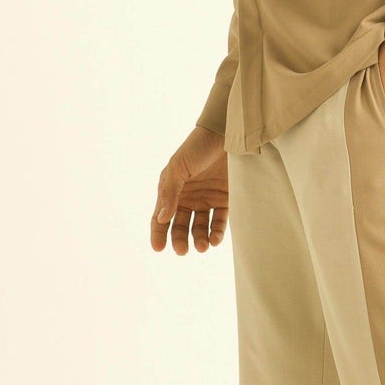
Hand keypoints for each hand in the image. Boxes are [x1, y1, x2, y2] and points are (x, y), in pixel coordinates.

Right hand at [152, 125, 229, 254]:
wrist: (226, 134)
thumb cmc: (197, 148)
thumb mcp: (178, 167)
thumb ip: (170, 193)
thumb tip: (162, 219)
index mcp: (171, 190)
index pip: (160, 218)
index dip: (158, 233)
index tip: (158, 248)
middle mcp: (188, 198)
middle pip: (180, 226)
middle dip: (180, 240)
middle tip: (183, 250)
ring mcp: (206, 199)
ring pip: (200, 227)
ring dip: (200, 239)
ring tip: (203, 246)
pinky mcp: (225, 200)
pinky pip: (219, 221)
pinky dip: (217, 232)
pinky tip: (215, 239)